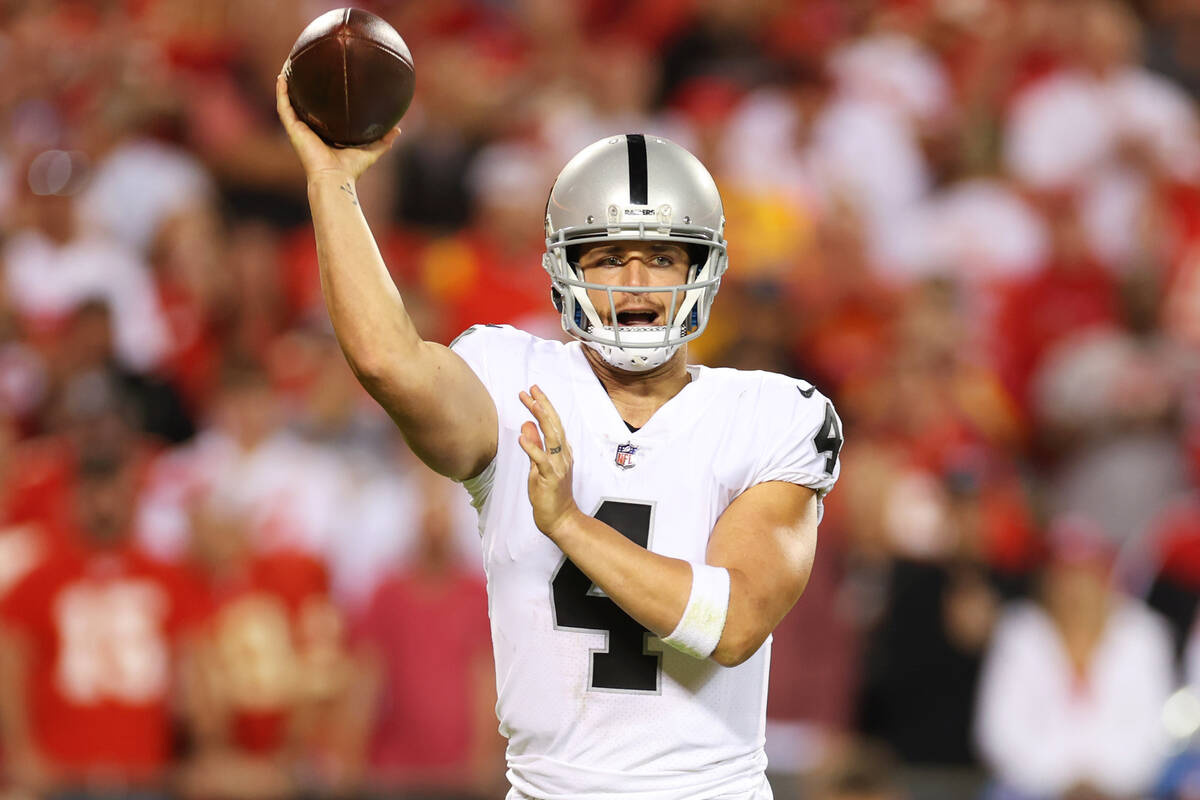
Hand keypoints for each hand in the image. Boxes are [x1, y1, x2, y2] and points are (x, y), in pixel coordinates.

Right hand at [275, 71, 400, 182]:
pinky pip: (284, 107)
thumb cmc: (350, 169)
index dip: (320, 99)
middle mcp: (310, 130)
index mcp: (324, 134)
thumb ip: (383, 140)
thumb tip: (398, 129)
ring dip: (286, 86)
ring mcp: (299, 130)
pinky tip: (281, 77)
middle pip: (302, 105)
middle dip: (301, 89)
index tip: (324, 82)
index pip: (320, 113)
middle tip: (303, 69)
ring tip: (287, 67)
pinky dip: (281, 92)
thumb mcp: (370, 150)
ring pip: (289, 103)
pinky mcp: (293, 130)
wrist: (335, 178)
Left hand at [518, 385, 579, 537]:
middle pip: (554, 425)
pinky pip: (542, 460)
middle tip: (531, 389)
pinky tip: (522, 438)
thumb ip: (535, 445)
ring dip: (542, 419)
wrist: (561, 519)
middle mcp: (563, 455)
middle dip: (543, 405)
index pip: (553, 423)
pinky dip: (532, 448)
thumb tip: (526, 425)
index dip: (543, 406)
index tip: (532, 392)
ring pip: (552, 437)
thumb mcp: (538, 466)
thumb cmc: (550, 494)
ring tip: (531, 403)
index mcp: (561, 451)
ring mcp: (559, 466)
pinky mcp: (551, 478)